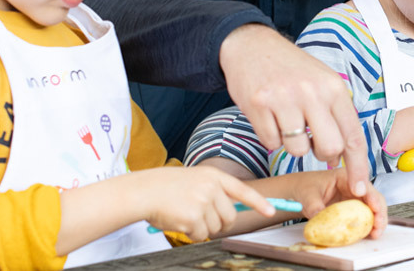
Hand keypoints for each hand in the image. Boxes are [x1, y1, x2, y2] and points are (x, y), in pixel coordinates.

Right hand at [142, 166, 273, 240]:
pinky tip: (179, 221)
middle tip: (201, 219)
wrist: (143, 191)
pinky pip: (201, 235)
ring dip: (201, 228)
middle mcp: (211, 188)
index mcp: (213, 176)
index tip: (270, 211)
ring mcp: (203, 202)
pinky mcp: (194, 218)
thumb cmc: (165, 187)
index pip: (242, 190)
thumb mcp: (193, 180)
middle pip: (229, 217)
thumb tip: (229, 212)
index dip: (258, 202)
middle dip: (219, 223)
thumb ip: (213, 191)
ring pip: (215, 228)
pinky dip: (191, 234)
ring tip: (184, 215)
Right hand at [220, 24, 369, 196]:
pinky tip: (270, 118)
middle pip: (329, 148)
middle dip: (323, 155)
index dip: (358, 166)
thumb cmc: (291, 69)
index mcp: (333, 88)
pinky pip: (271, 143)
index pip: (353, 135)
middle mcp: (312, 93)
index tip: (359, 187)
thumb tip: (339, 156)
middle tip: (313, 142)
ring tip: (287, 122)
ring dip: (293, 145)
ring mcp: (284, 99)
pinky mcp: (258, 104)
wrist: (251, 45)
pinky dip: (271, 138)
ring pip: (298, 150)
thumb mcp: (322, 82)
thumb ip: (334, 115)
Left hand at [291, 169, 388, 238]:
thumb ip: (314, 206)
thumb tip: (321, 217)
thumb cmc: (304, 188)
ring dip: (377, 221)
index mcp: (345, 176)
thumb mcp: (307, 196)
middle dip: (379, 212)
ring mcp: (355, 199)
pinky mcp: (353, 210)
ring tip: (375, 234)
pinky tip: (369, 235)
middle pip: (374, 198)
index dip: (372, 197)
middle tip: (378, 226)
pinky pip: (365, 218)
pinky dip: (369, 226)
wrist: (299, 193)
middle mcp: (354, 187)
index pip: (364, 185)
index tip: (375, 208)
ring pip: (373, 209)